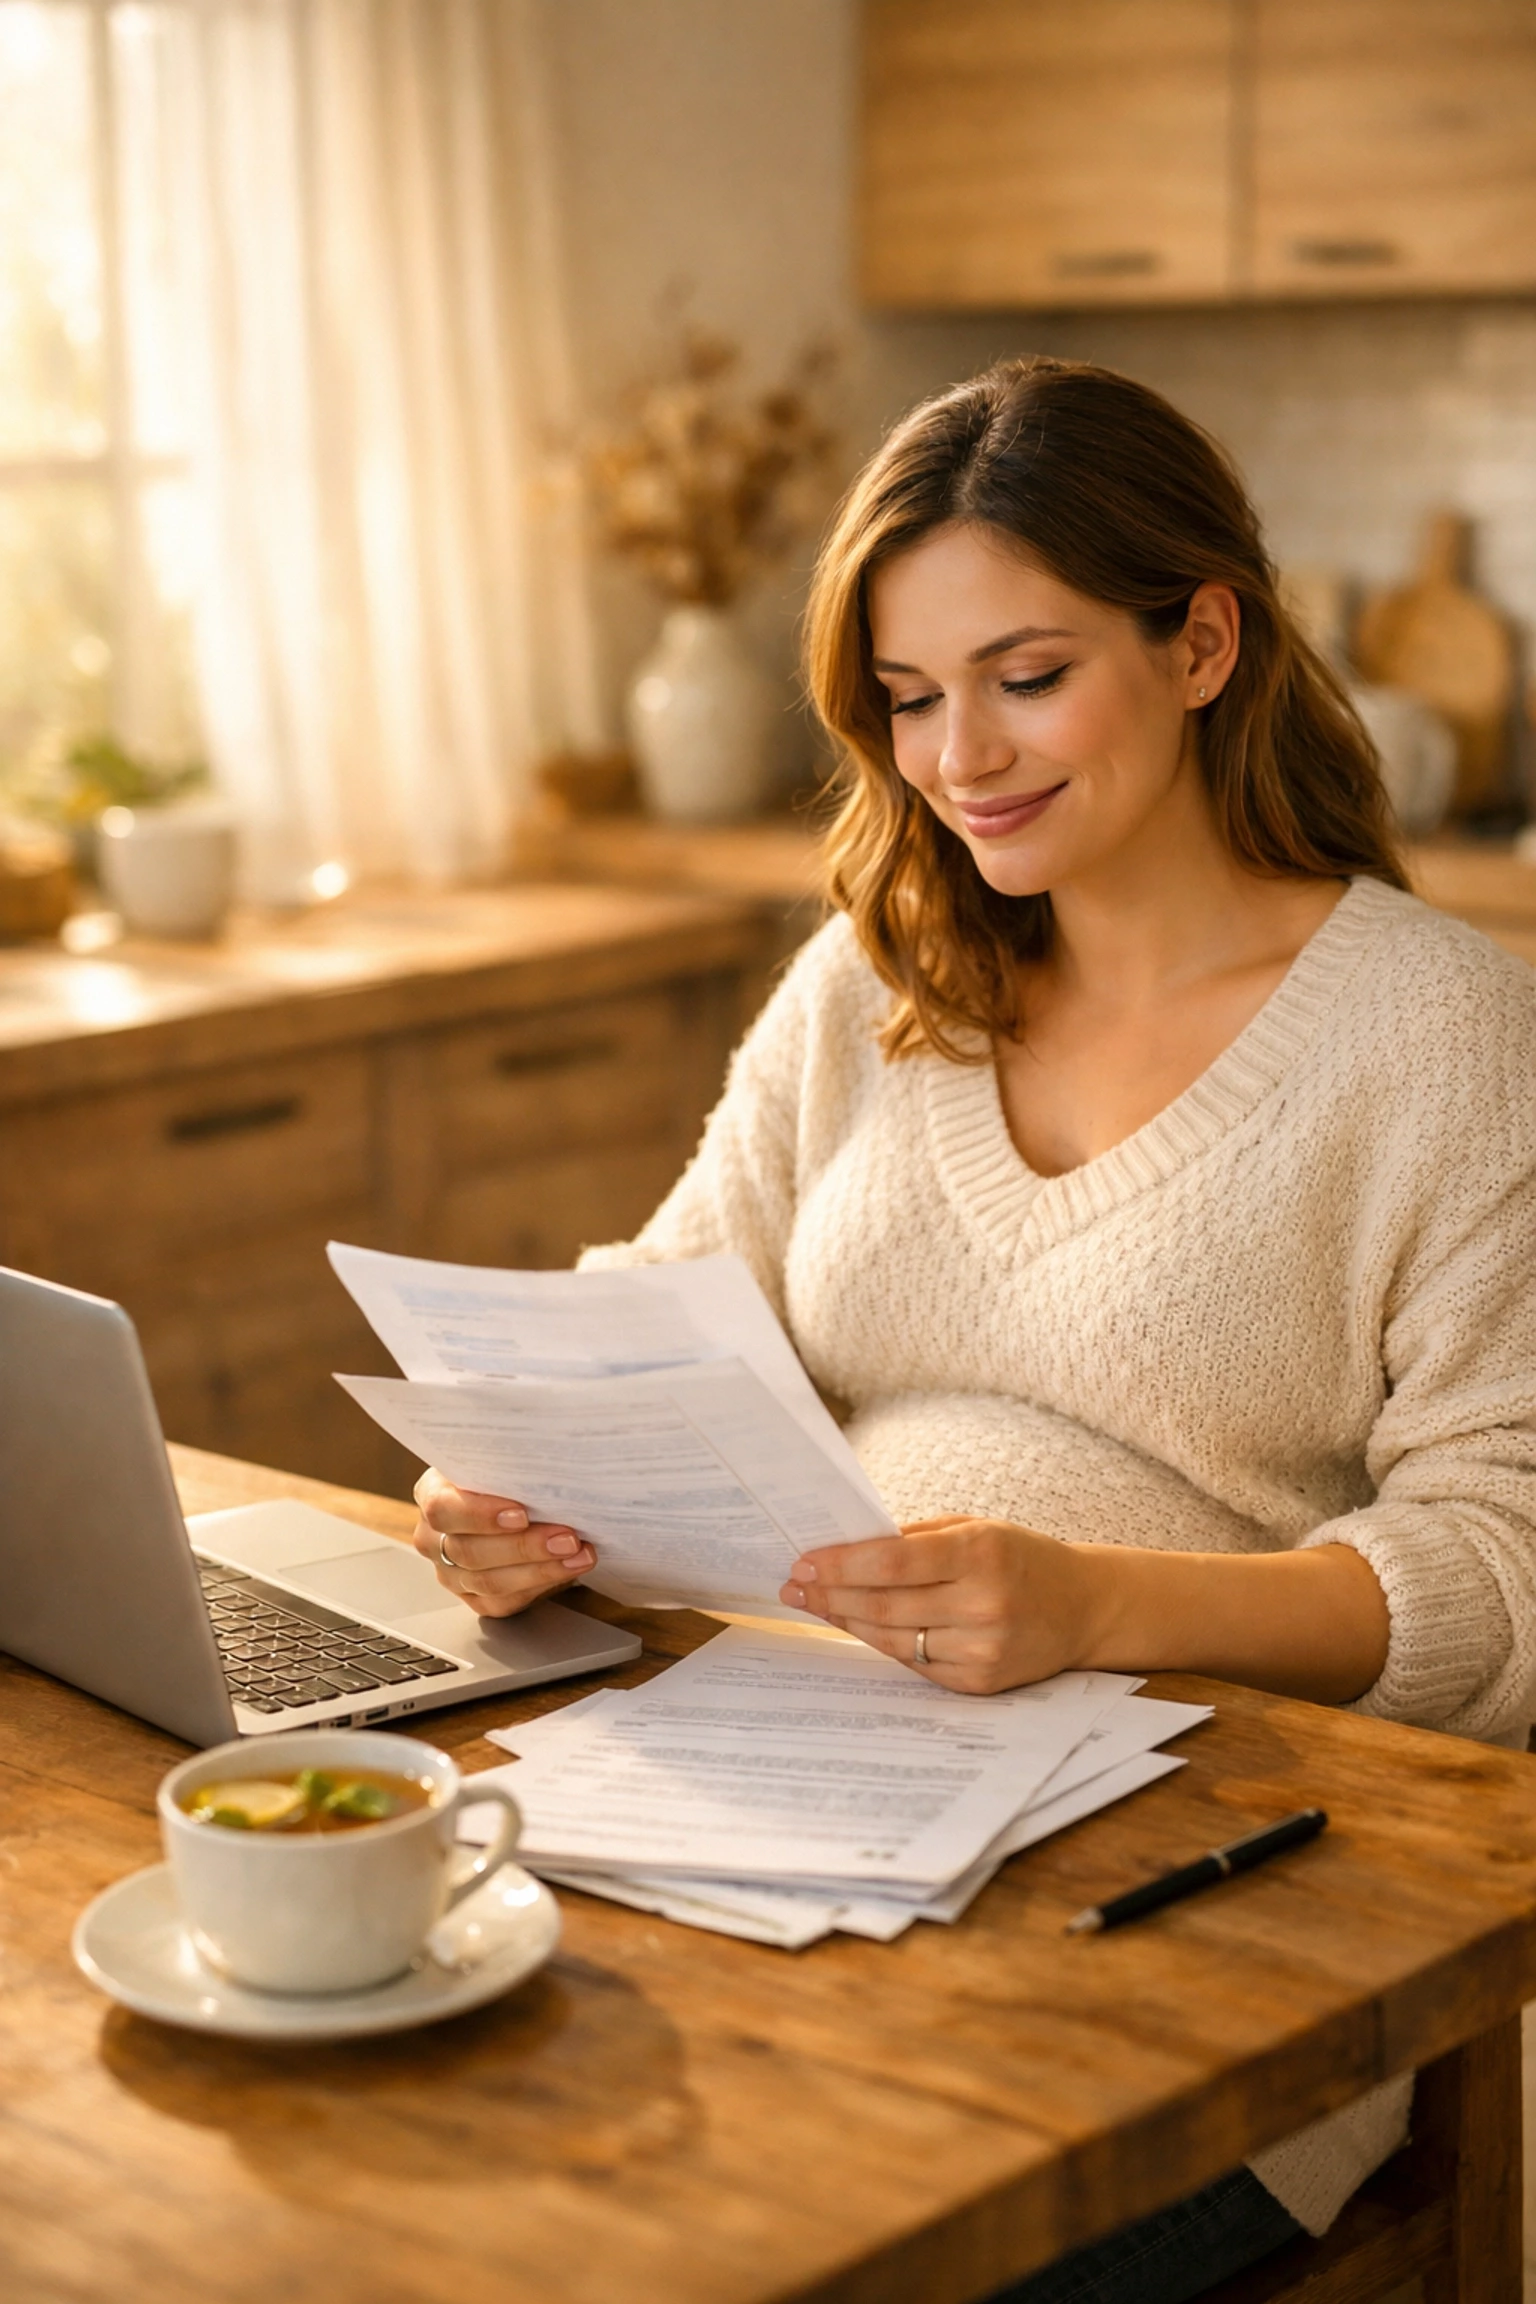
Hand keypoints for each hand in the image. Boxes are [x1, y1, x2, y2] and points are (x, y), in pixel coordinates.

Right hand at [412, 1468, 595, 1618]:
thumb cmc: (509, 1475)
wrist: (516, 1498)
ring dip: (541, 1569)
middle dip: (525, 1546)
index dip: (480, 1515)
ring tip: (577, 1554)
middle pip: (469, 1551)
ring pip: (489, 1582)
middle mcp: (433, 1537)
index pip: (442, 1508)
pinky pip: (503, 1601)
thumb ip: (511, 1464)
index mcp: (432, 1493)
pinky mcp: (474, 1597)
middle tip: (567, 1537)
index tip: (522, 1514)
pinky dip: (541, 1585)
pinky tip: (568, 1568)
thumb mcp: (502, 1460)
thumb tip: (548, 1466)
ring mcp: (450, 1572)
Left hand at [778, 1514, 1101, 1694]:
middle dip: (830, 1594)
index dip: (841, 1565)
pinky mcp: (979, 1683)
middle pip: (884, 1605)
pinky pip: (914, 1664)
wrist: (1082, 1607)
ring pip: (893, 1639)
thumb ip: (914, 1539)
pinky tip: (858, 1626)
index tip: (803, 1560)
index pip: (892, 1563)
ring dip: (846, 1621)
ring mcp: (982, 1650)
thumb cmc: (1019, 1557)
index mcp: (980, 1554)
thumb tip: (845, 1548)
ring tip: (815, 1603)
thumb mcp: (974, 1529)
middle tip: (795, 1584)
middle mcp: (983, 1605)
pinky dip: (882, 1643)